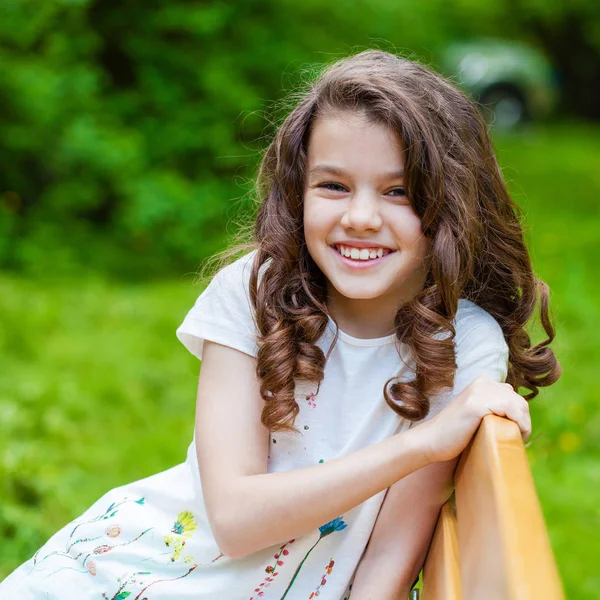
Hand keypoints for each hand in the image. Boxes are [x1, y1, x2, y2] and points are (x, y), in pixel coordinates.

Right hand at [414, 376, 531, 462]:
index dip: (519, 416)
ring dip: (524, 425)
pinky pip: (511, 410)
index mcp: (482, 382)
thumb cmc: (455, 433)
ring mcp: (479, 391)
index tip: (514, 433)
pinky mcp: (477, 404)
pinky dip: (519, 424)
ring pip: (519, 405)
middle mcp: (482, 382)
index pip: (514, 396)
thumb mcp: (477, 412)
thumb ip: (493, 405)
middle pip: (519, 401)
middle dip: (524, 422)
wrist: (432, 440)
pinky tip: (513, 436)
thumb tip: (521, 410)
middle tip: (516, 440)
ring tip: (515, 440)